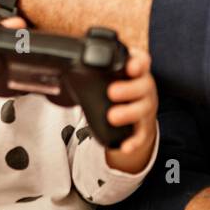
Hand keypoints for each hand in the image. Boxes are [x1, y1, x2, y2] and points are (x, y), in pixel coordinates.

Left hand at [101, 48, 157, 173]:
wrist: (134, 115)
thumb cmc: (119, 90)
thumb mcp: (113, 76)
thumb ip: (98, 71)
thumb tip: (64, 68)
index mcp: (137, 72)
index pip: (142, 62)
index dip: (138, 62)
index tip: (130, 66)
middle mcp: (145, 88)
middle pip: (144, 86)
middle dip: (129, 89)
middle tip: (111, 92)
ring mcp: (146, 108)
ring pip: (143, 110)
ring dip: (128, 113)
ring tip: (112, 117)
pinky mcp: (144, 128)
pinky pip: (141, 135)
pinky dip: (134, 141)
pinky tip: (125, 146)